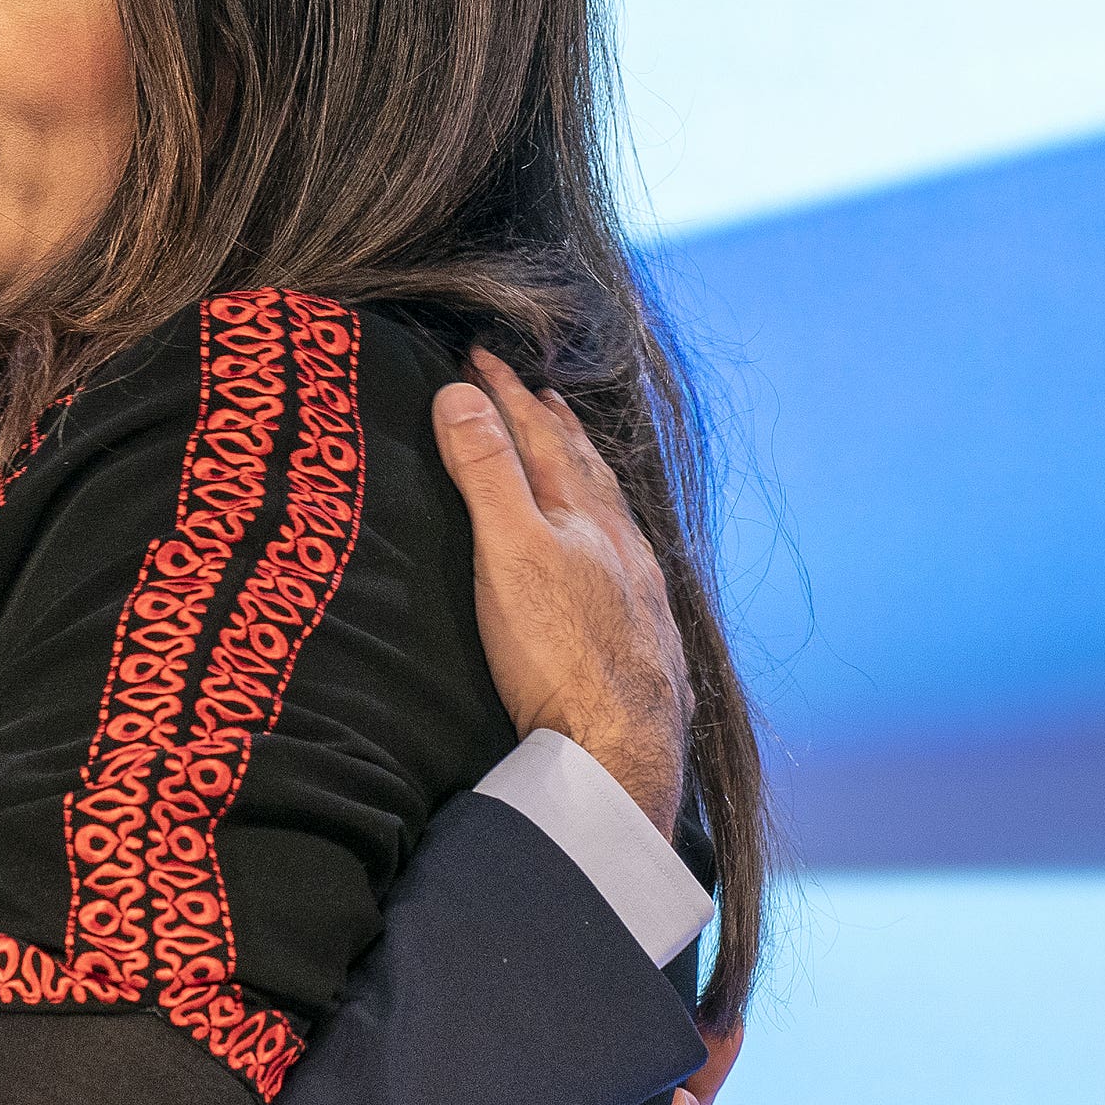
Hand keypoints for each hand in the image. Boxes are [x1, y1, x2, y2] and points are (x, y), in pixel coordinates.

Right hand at [430, 350, 692, 834]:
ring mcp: (638, 591)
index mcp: (584, 515)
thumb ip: (486, 472)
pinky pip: (627, 557)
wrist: (621, 748)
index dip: (506, 393)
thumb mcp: (508, 550)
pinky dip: (608, 530)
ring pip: (613, 511)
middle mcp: (619, 544)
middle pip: (585, 466)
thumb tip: (461, 395)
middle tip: (536, 390)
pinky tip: (611, 551)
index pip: (539, 436)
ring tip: (575, 452)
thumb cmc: (559, 651)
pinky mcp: (644, 637)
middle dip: (553, 423)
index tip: (479, 356)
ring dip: (587, 472)